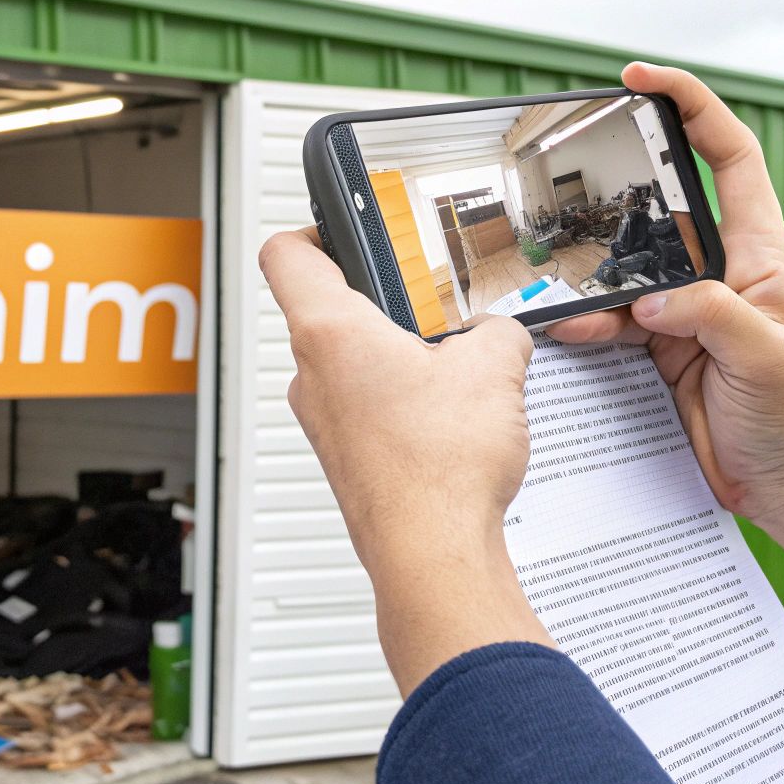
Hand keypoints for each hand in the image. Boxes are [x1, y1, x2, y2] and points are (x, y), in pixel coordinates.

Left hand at [260, 227, 550, 693]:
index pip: (286, 254)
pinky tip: (447, 419)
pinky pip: (363, 410)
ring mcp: (321, 421)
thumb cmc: (438, 469)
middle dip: (380, 303)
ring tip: (450, 369)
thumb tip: (496, 332)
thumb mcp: (494, 369)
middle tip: (426, 304)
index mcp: (329, 332)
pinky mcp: (343, 458)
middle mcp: (311, 375)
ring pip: (347, 365)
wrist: (431, 554)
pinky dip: (398, 404)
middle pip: (324, 310)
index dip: (312, 230)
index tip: (344, 228)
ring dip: (394, 359)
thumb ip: (495, 330)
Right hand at [549, 62, 783, 631]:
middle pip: (665, 201)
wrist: (781, 484)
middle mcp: (720, 271)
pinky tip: (572, 331)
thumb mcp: (767, 357)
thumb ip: (710, 315)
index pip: (730, 157)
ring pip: (625, 266)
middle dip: (622, 182)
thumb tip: (653, 296)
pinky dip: (586, 324)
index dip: (692, 107)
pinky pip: (610, 318)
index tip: (645, 80)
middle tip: (581, 166)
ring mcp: (685, 307)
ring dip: (593, 274)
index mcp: (760, 256)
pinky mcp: (658, 345)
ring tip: (566, 282)